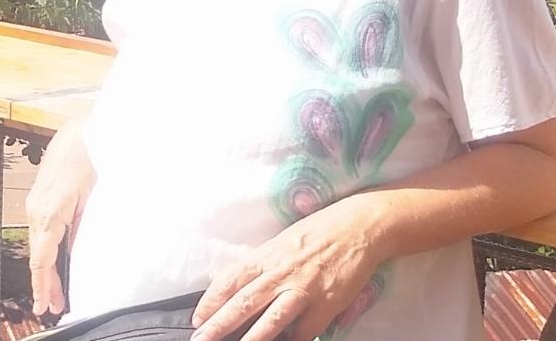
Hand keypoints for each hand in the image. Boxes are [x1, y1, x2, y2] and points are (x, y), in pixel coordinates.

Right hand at [25, 118, 95, 317]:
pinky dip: (46, 248)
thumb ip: (84, 231)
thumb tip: (79, 256)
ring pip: (38, 242)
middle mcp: (36, 208)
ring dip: (45, 266)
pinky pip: (41, 228)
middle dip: (45, 282)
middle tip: (53, 305)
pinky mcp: (41, 194)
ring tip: (53, 290)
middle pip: (37, 254)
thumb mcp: (95, 199)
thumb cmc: (94, 156)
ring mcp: (36, 200)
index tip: (45, 305)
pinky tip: (53, 259)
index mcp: (49, 212)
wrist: (88, 127)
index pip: (42, 259)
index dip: (43, 286)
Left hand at [190, 198, 385, 340]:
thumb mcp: (281, 243)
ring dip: (251, 339)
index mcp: (266, 255)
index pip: (230, 280)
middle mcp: (280, 273)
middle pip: (243, 303)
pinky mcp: (326, 304)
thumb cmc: (317, 232)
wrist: (357, 227)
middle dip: (219, 325)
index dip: (210, 301)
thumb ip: (262, 266)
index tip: (197, 319)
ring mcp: (304, 290)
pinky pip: (304, 331)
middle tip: (201, 339)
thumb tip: (240, 289)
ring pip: (271, 321)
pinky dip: (292, 340)